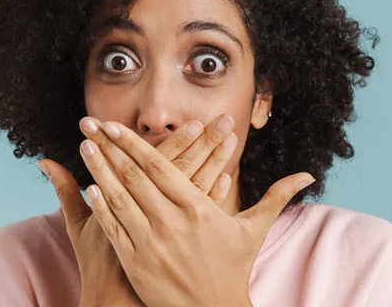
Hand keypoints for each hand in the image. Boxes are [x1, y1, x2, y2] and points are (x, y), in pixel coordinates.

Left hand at [76, 115, 314, 306]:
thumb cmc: (234, 268)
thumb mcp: (254, 230)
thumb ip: (276, 197)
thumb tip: (307, 175)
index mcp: (199, 209)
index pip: (161, 167)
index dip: (135, 144)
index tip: (116, 125)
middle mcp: (173, 223)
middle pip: (135, 177)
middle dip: (110, 147)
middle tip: (90, 122)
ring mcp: (152, 244)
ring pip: (121, 199)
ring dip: (99, 170)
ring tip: (84, 146)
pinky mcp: (138, 263)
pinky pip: (115, 230)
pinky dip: (101, 208)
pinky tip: (88, 187)